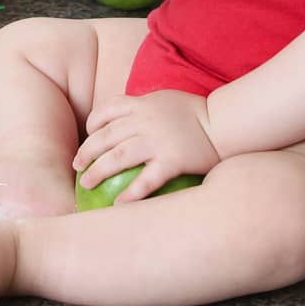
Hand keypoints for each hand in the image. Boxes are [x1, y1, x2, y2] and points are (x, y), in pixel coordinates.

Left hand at [72, 89, 220, 199]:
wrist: (227, 122)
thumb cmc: (200, 113)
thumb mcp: (167, 100)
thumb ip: (147, 109)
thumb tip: (131, 120)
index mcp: (143, 104)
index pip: (108, 110)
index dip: (93, 124)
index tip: (88, 136)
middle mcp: (145, 120)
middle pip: (106, 136)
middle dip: (87, 151)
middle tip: (77, 166)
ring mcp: (157, 140)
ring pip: (118, 156)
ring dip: (98, 171)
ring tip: (86, 184)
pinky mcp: (172, 160)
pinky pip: (146, 180)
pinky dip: (130, 193)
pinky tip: (118, 206)